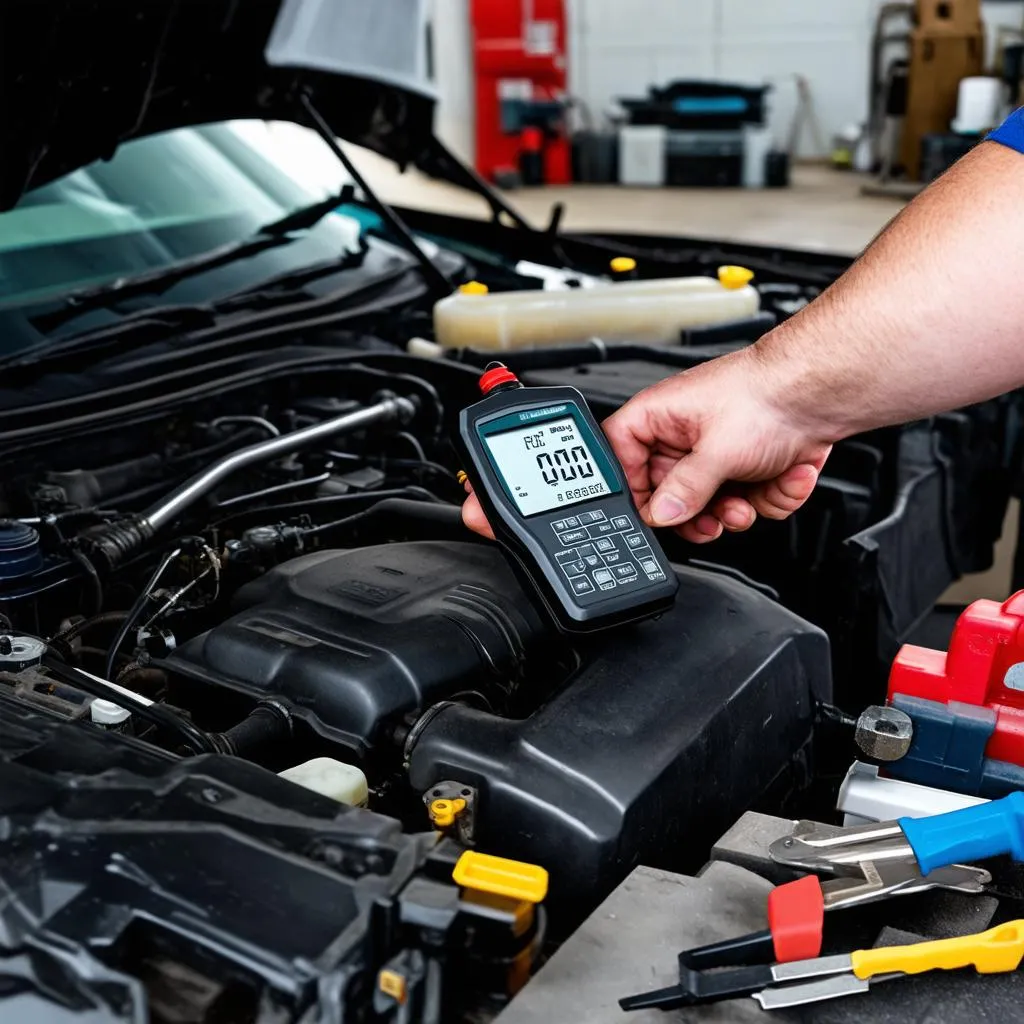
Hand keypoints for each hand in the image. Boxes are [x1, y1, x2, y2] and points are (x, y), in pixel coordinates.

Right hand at [461, 347, 832, 542]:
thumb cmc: (766, 394)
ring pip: (711, 502)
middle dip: (698, 511)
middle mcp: (683, 433)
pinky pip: (748, 498)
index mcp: (658, 415)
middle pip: (669, 493)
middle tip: (709, 519)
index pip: (620, 460)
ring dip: (737, 509)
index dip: (632, 491)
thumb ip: (683, 490)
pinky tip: (783, 476)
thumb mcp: (716, 452)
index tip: (653, 514)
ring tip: (751, 498)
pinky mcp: (750, 463)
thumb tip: (661, 515)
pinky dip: (770, 495)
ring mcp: (717, 450)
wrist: (823, 389)